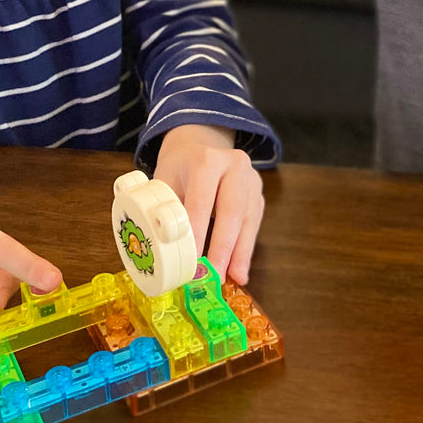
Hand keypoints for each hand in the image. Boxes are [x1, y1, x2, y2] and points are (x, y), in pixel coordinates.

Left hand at [153, 124, 263, 284]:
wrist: (200, 144)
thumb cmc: (179, 168)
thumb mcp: (164, 180)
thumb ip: (164, 209)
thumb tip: (164, 247)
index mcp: (207, 160)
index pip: (202, 202)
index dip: (198, 234)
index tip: (193, 262)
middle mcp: (235, 165)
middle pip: (232, 211)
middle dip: (224, 248)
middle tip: (216, 276)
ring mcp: (251, 179)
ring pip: (248, 220)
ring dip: (240, 253)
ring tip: (234, 278)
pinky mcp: (258, 194)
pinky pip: (254, 224)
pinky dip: (245, 249)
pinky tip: (240, 269)